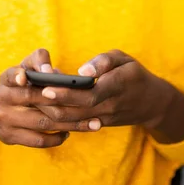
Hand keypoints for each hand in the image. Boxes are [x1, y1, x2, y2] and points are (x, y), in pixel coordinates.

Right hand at [0, 49, 100, 147]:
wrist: (3, 109)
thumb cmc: (27, 83)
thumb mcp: (29, 67)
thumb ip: (40, 62)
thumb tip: (50, 72)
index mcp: (6, 78)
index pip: (11, 74)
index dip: (18, 75)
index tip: (25, 77)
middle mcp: (0, 98)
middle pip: (32, 99)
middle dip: (61, 99)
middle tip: (88, 102)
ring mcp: (2, 119)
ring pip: (40, 121)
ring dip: (70, 124)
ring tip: (91, 123)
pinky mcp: (8, 136)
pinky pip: (37, 140)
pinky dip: (56, 137)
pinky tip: (69, 132)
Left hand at [38, 50, 172, 129]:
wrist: (152, 103)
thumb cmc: (134, 74)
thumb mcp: (124, 59)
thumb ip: (103, 62)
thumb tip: (82, 70)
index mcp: (116, 86)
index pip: (89, 94)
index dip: (67, 93)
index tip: (48, 87)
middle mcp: (109, 106)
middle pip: (77, 110)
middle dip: (52, 105)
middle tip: (31, 95)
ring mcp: (104, 118)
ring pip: (74, 121)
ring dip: (52, 114)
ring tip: (32, 101)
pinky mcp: (100, 124)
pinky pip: (77, 125)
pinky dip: (60, 120)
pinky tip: (44, 110)